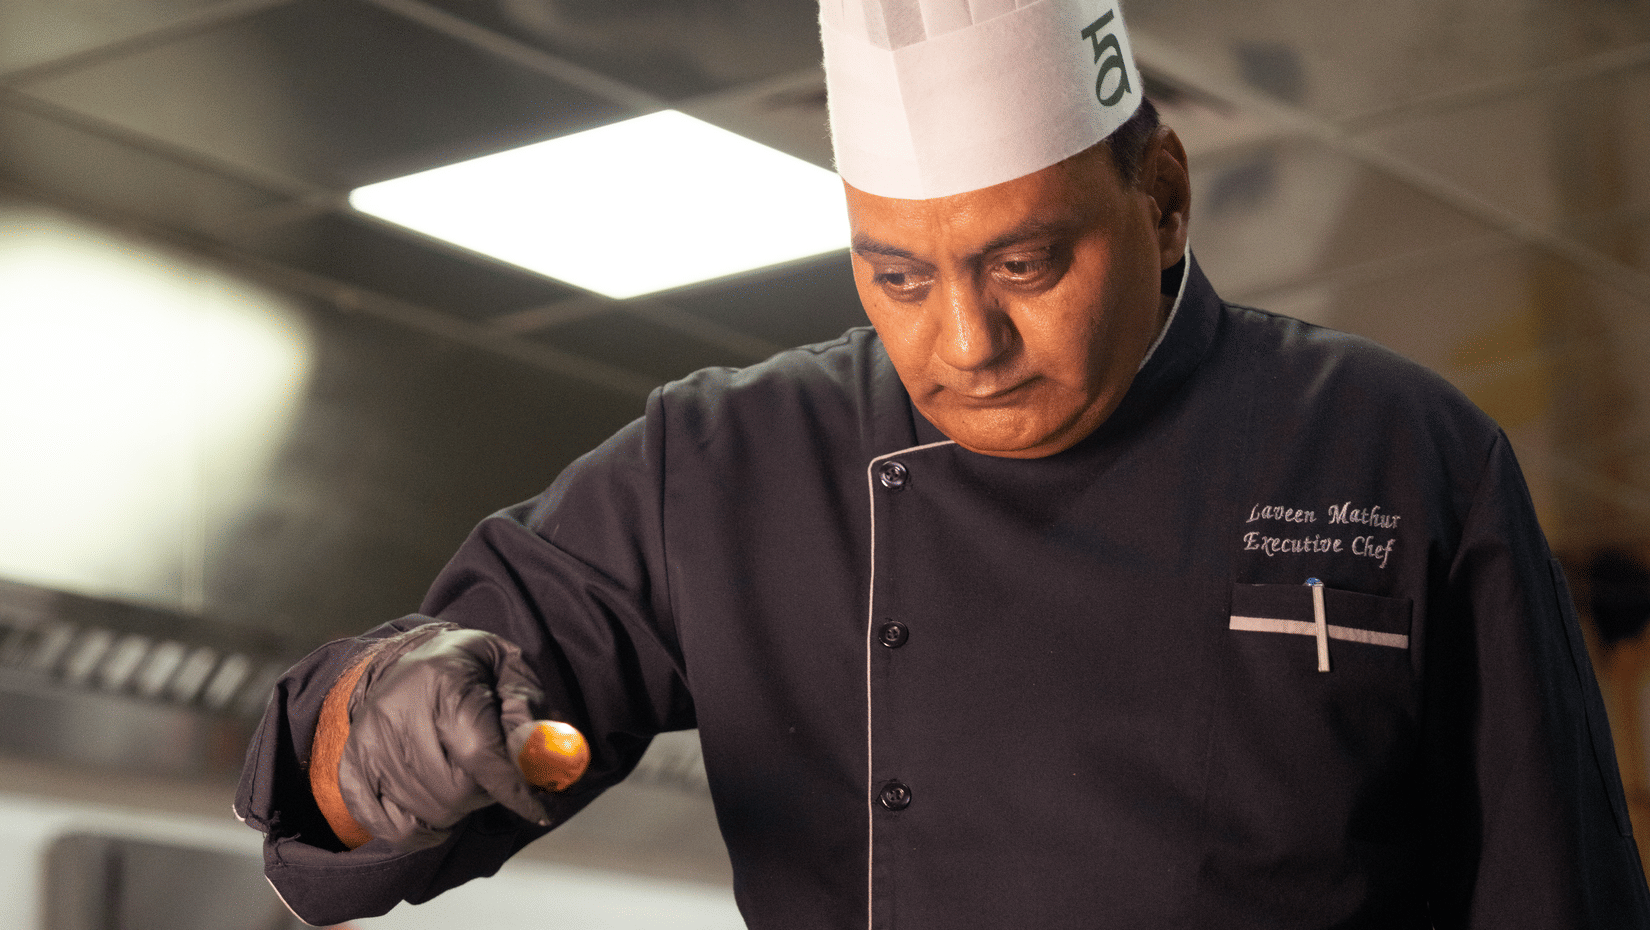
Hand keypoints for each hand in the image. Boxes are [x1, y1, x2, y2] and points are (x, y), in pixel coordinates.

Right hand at [327, 623, 554, 849]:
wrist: (411, 658)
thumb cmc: (471, 668)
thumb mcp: (510, 667)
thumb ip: (528, 708)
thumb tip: (541, 755)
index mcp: (442, 681)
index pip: (480, 753)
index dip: (514, 788)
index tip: (542, 809)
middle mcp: (396, 713)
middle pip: (454, 790)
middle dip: (487, 792)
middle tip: (492, 774)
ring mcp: (368, 743)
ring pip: (428, 811)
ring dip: (458, 808)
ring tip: (464, 778)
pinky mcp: (352, 768)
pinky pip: (386, 825)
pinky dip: (418, 831)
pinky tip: (434, 810)